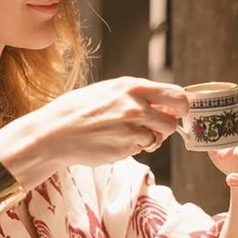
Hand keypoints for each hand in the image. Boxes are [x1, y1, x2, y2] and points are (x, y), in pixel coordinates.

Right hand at [1, 76, 188, 176]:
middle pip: (173, 121)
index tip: (178, 112)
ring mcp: (132, 129)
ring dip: (151, 140)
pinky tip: (116, 143)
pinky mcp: (125, 148)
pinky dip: (134, 148)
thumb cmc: (78, 110)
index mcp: (132, 87)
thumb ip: (135, 95)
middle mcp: (136, 106)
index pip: (177, 95)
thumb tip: (162, 104)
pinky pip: (141, 149)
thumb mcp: (108, 91)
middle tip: (156, 128)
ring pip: (158, 138)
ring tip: (131, 136)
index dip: (182, 106)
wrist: (55, 132)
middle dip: (167, 127)